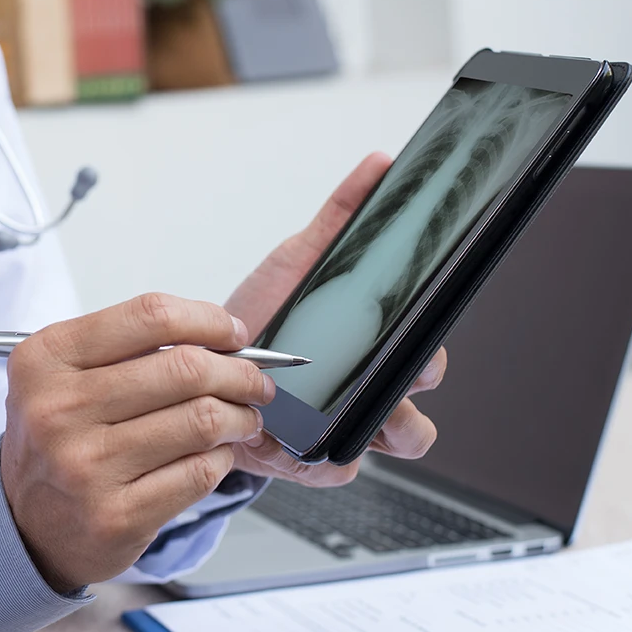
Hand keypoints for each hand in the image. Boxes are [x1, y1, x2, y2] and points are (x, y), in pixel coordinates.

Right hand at [0, 294, 274, 592]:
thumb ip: (129, 347)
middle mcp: (58, 410)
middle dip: (238, 372)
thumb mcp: (62, 376)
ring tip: (243, 419)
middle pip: (185, 368)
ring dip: (241, 417)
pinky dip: (222, 459)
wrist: (24, 525)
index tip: (233, 334)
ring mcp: (86, 467)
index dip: (208, 320)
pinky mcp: (116, 516)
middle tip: (254, 382)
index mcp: (45, 360)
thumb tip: (223, 337)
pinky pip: (200, 472)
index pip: (150, 316)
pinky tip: (214, 456)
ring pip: (202, 420)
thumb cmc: (57, 440)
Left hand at [223, 153, 443, 485]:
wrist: (200, 369)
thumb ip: (340, 215)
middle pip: (424, 396)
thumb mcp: (299, 261)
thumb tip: (380, 163)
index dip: (431, 348)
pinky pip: (342, 467)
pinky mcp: (312, 460)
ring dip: (387, 424)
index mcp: (376, 348)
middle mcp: (369, 392)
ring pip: (402, 439)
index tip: (422, 329)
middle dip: (415, 382)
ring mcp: (345, 429)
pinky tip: (297, 431)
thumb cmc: (260, 317)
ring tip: (350, 402)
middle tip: (388, 363)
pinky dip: (324, 453)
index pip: (429, 353)